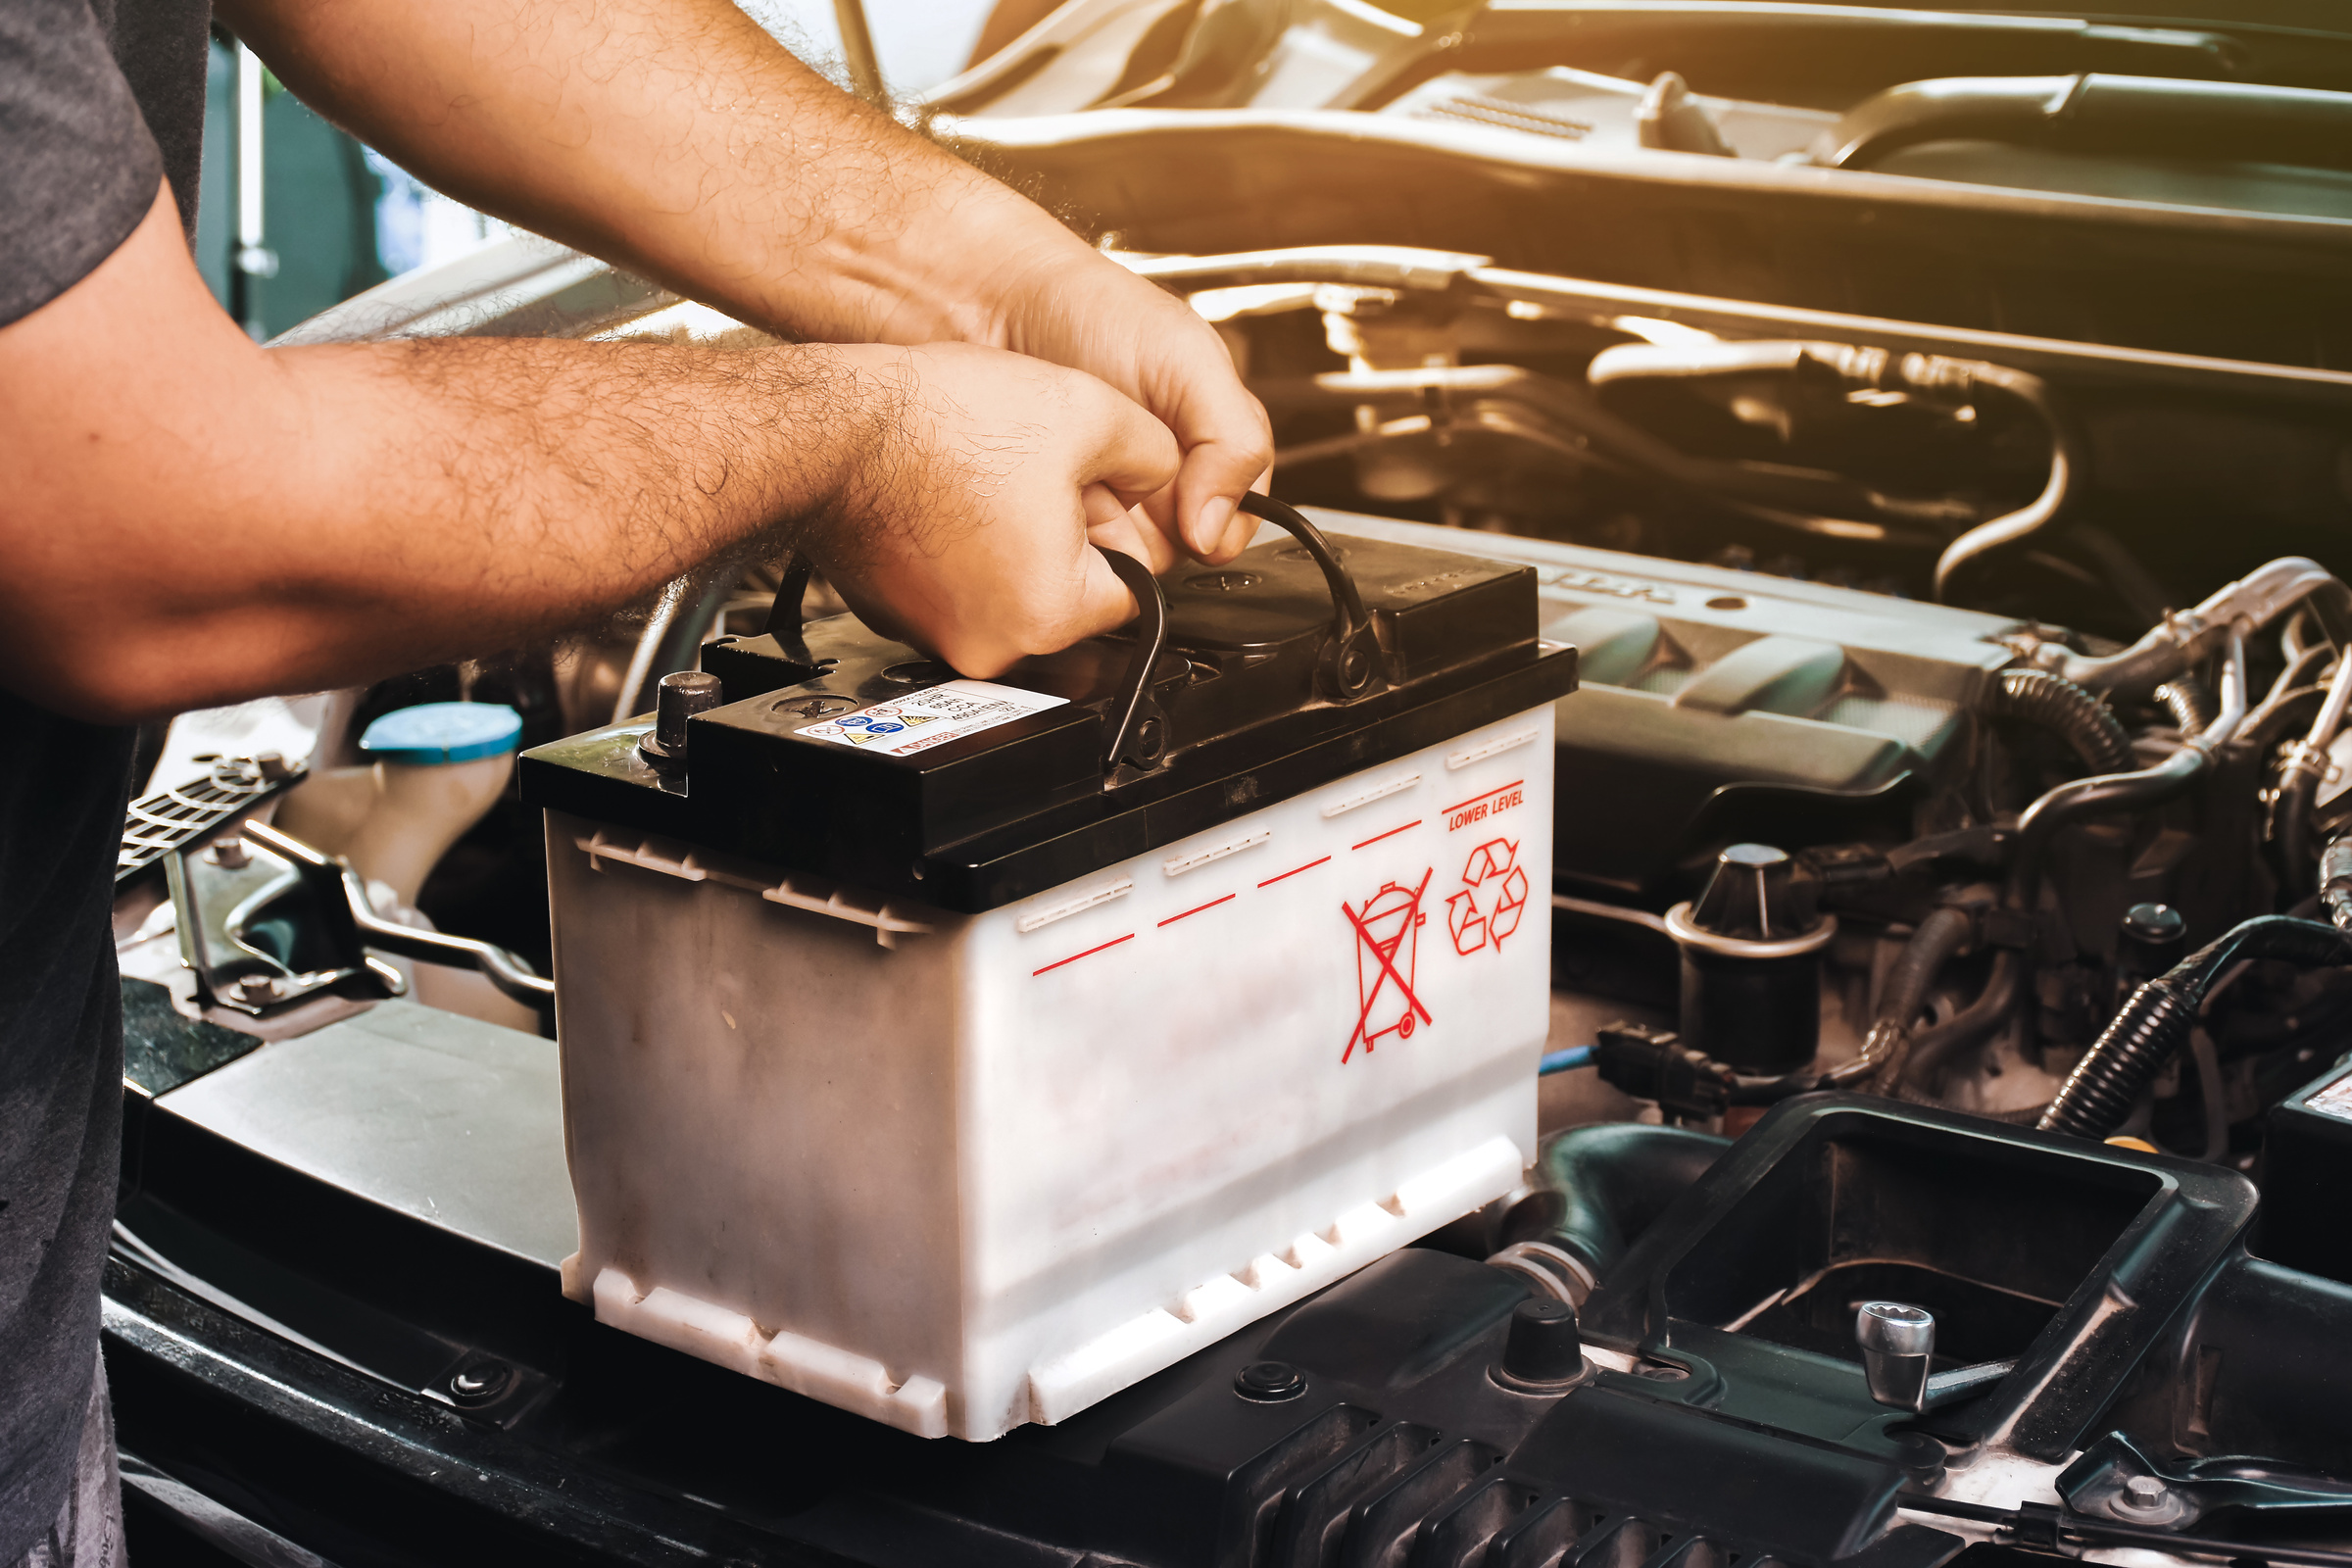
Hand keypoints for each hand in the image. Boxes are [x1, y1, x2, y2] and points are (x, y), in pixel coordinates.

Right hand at [809, 342, 1181, 678]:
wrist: (831, 427)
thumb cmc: (939, 425)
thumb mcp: (1089, 413)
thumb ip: (1158, 453)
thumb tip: (1168, 474)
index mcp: (1052, 612)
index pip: (1134, 591)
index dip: (1124, 532)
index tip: (1100, 496)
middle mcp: (994, 646)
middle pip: (1070, 596)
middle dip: (1068, 540)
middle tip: (1038, 479)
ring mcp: (938, 637)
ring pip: (1013, 593)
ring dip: (1015, 544)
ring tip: (988, 482)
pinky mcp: (898, 616)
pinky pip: (957, 590)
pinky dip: (963, 552)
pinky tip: (949, 497)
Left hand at [985, 241, 1272, 566]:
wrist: (995, 304)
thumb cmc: (1093, 313)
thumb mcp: (1189, 361)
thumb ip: (1232, 440)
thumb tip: (1218, 530)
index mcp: (1212, 444)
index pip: (1237, 521)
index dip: (1216, 528)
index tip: (1186, 514)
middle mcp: (1165, 478)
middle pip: (1180, 550)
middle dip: (1151, 528)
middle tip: (1122, 481)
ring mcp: (1111, 499)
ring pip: (1127, 558)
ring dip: (1105, 530)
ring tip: (1081, 479)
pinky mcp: (1059, 513)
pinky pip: (1072, 552)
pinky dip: (1061, 529)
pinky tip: (1047, 490)